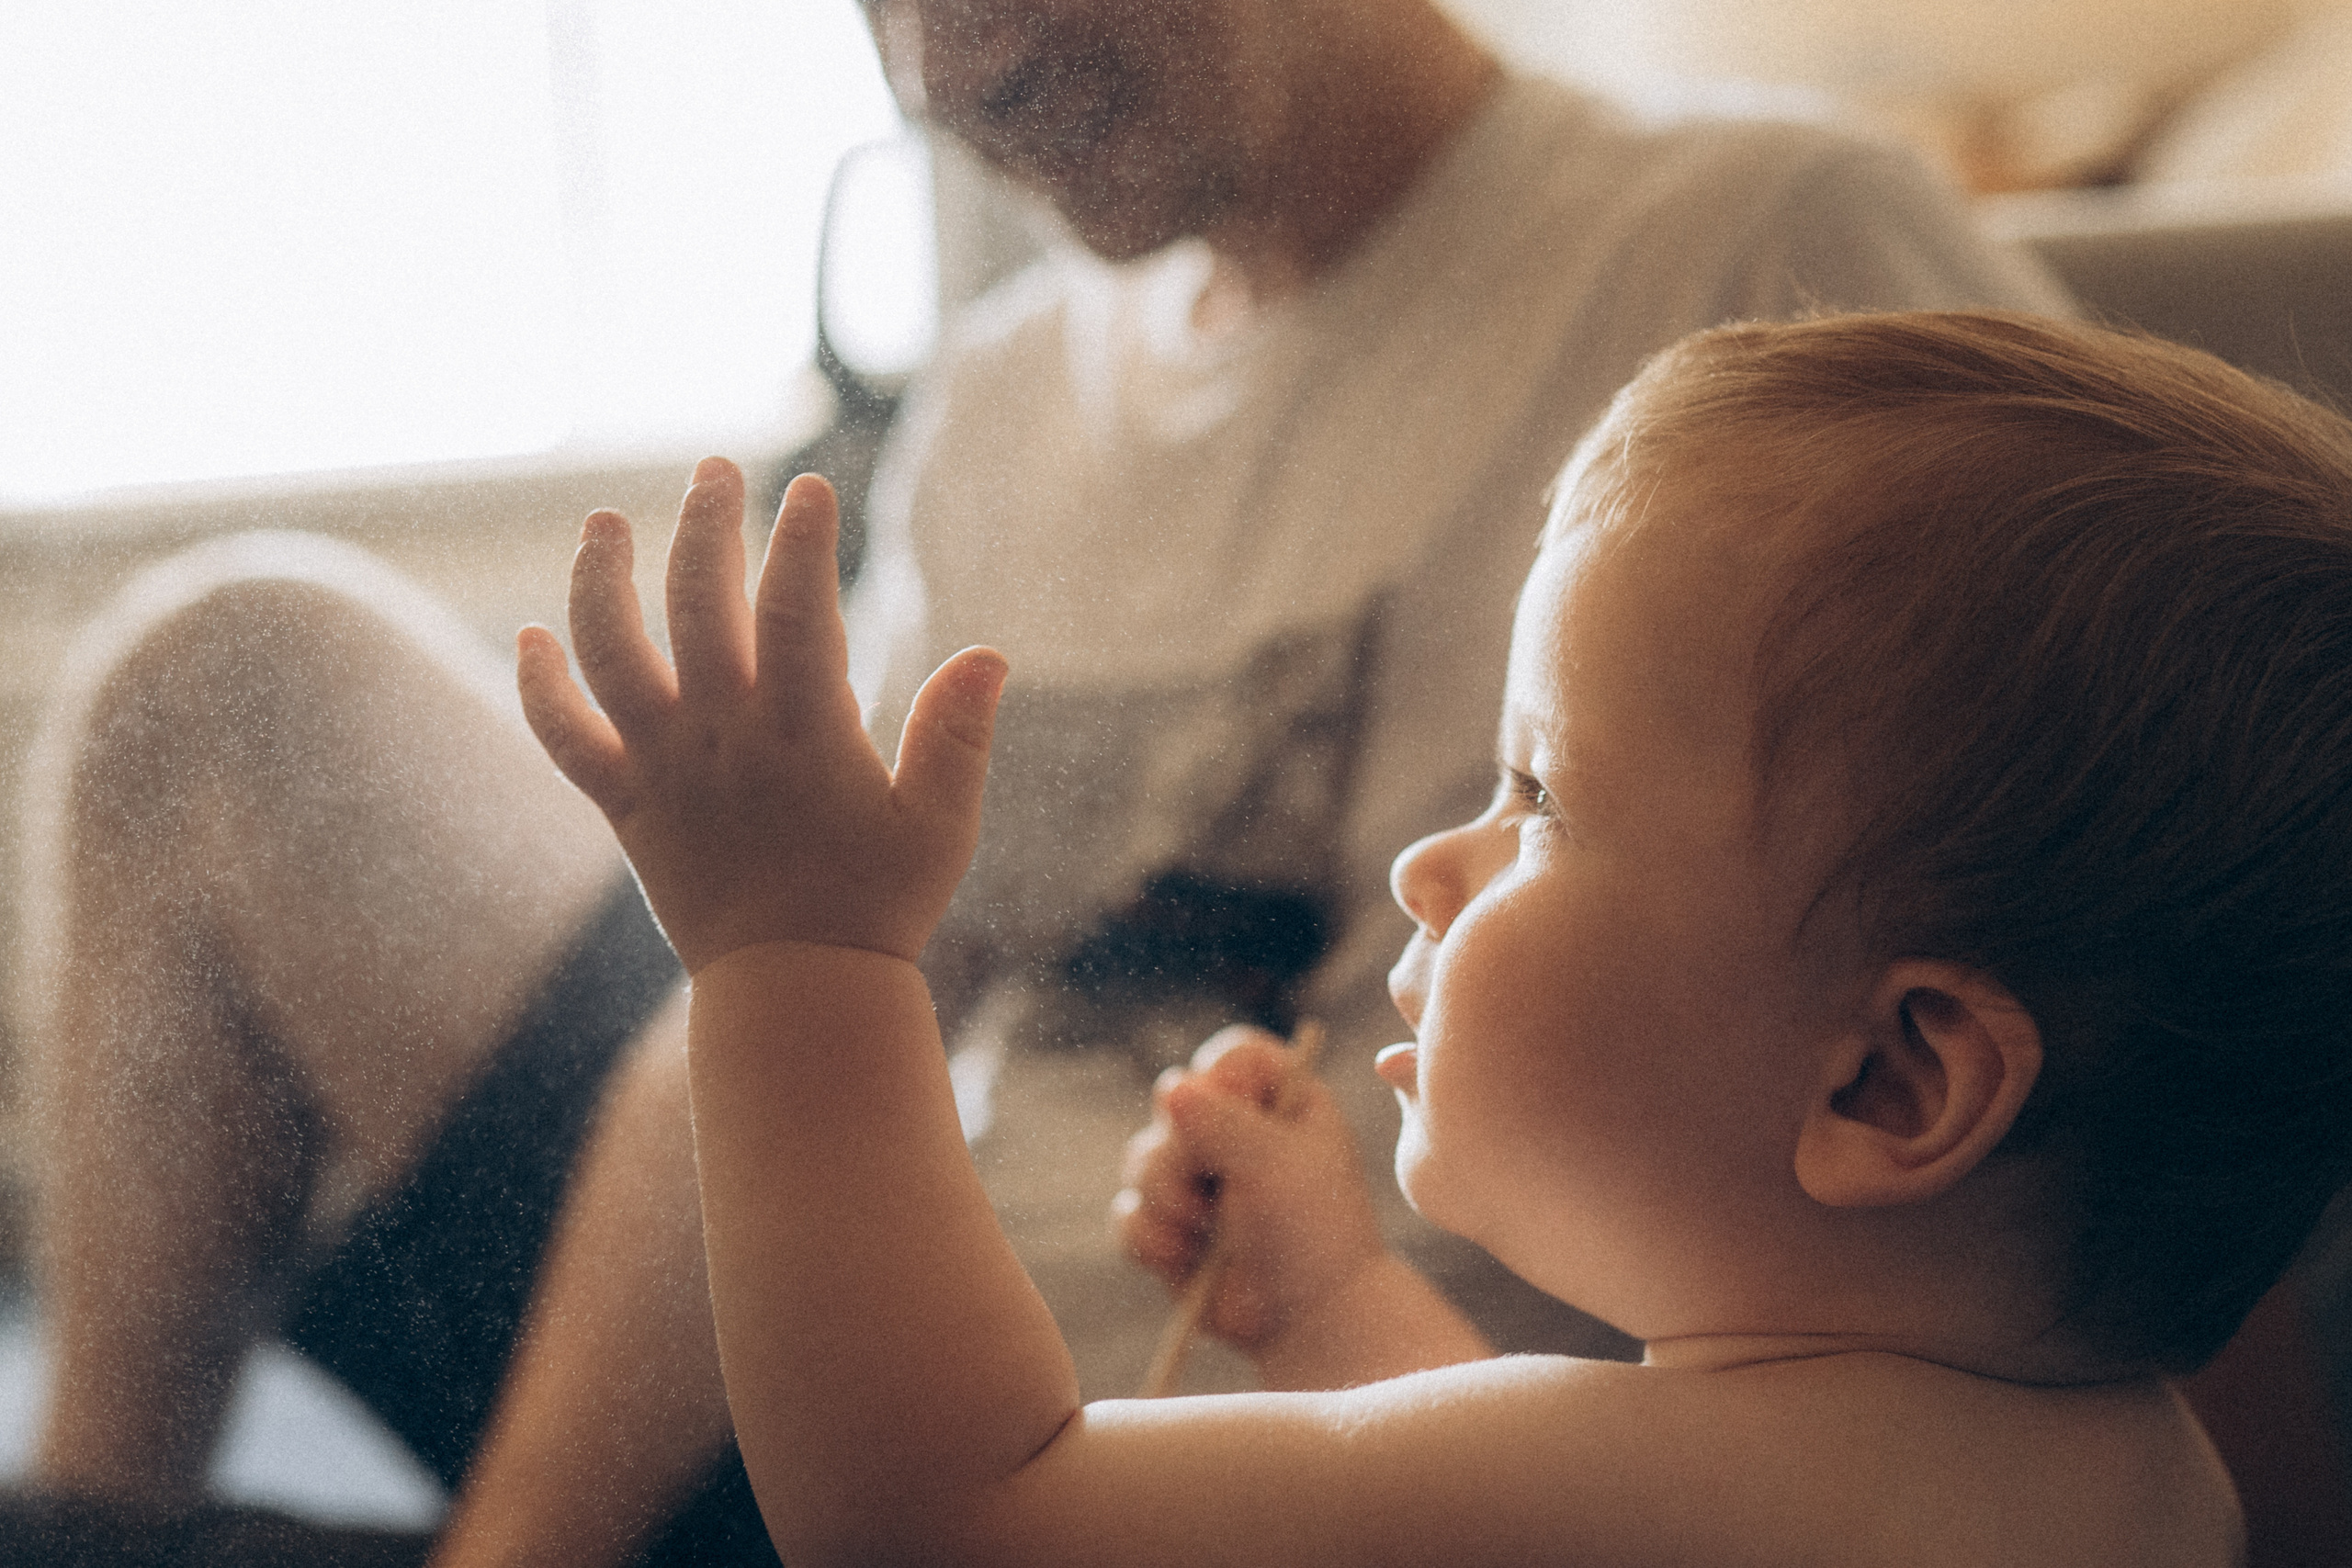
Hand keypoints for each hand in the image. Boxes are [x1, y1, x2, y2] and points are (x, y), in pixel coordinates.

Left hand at [517, 460, 1006, 972]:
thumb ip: (958, 737)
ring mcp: (664, 769)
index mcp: (803, 735)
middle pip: (697, 603)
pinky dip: (542, 685)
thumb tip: (988, 655)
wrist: (794, 993)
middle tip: (717, 472)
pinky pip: (565, 738)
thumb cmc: (880, 907)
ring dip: (601, 579)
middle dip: (706, 525)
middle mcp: (721, 739)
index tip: (810, 489)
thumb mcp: (941, 824)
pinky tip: (532, 635)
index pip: (797, 610)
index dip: (801, 542)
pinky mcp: (625, 805)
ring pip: (611, 653)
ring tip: (603, 523)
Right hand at [1114, 1026, 1389, 1355]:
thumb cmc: (1312, 1233)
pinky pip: (1128, 1215)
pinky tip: (1184, 1261)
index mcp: (1281, 1104)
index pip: (1233, 1056)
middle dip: (1183, 1150)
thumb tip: (1171, 1088)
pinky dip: (1149, 1239)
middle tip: (1218, 1186)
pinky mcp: (1170, 1229)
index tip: (1231, 1105)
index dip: (1221, 1075)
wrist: (1310, 1320)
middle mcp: (1236, 1134)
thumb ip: (1223, 1120)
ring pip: (1140, 1160)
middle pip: (1171, 1103)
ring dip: (1167, 1200)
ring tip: (1206, 1235)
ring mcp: (1199, 1181)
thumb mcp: (1275, 1164)